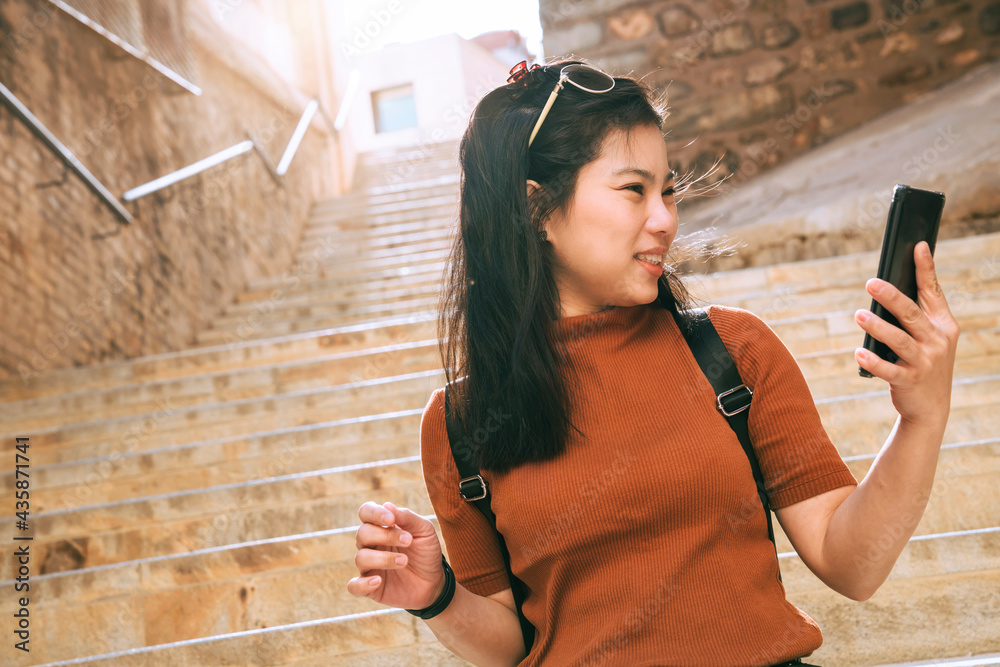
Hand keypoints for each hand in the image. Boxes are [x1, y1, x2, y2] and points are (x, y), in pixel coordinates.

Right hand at [347, 501, 446, 609]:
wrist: (434, 582)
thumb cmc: (426, 552)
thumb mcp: (424, 531)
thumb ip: (407, 517)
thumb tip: (387, 505)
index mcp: (381, 527)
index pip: (366, 512)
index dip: (374, 513)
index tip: (391, 520)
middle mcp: (371, 545)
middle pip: (362, 534)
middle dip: (384, 536)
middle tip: (408, 540)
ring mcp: (369, 566)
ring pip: (361, 558)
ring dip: (383, 558)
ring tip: (404, 561)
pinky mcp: (370, 588)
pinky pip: (354, 586)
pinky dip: (362, 584)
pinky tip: (378, 581)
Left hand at [854, 241, 960, 427]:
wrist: (932, 407)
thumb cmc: (924, 363)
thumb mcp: (930, 338)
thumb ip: (916, 315)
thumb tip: (888, 288)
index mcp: (943, 325)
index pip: (932, 292)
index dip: (925, 269)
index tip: (918, 246)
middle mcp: (937, 340)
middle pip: (911, 313)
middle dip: (891, 296)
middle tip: (870, 283)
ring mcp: (925, 361)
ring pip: (899, 340)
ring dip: (878, 326)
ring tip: (859, 315)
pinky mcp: (909, 380)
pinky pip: (888, 370)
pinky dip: (873, 361)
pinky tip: (859, 352)